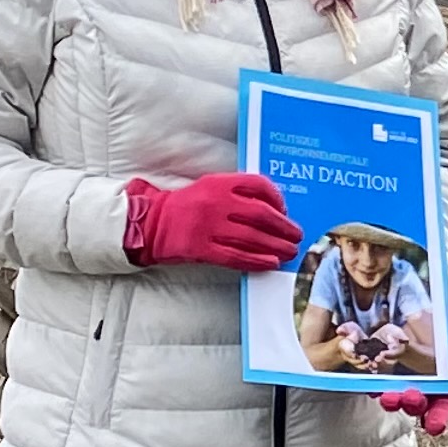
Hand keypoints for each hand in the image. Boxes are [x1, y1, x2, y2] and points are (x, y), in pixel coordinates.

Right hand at [125, 171, 298, 271]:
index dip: (278, 198)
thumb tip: (275, 209)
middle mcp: (215, 202)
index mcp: (218, 183)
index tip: (286, 210)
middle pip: (261, 215)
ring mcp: (207, 226)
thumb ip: (237, 194)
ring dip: (276, 246)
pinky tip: (270, 263)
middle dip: (284, 227)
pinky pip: (235, 256)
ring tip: (290, 252)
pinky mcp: (200, 248)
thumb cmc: (187, 206)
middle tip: (297, 236)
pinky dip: (256, 261)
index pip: (258, 185)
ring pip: (252, 237)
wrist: (151, 223)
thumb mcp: (209, 189)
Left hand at [383, 311, 447, 435]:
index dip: (438, 418)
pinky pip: (371, 381)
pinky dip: (371, 384)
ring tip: (389, 395)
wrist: (409, 300)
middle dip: (412, 405)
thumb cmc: (438, 320)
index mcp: (441, 382)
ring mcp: (395, 378)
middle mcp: (418, 384)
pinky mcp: (375, 369)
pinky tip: (373, 382)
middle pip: (415, 405)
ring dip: (392, 401)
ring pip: (392, 398)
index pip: (441, 405)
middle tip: (411, 397)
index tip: (435, 426)